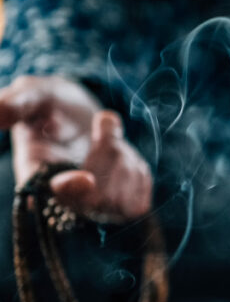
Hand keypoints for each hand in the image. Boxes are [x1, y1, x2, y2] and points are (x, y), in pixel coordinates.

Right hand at [0, 76, 152, 221]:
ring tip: (107, 132)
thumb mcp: (33, 94)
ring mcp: (90, 207)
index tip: (85, 179)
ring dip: (122, 152)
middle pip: (96, 198)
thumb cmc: (51, 103)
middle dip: (107, 152)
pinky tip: (122, 156)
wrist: (80, 115)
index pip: (51, 197)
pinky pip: (139, 195)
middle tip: (103, 119)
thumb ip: (18, 103)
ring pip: (121, 196)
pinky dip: (136, 168)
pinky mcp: (119, 206)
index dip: (70, 192)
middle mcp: (60, 199)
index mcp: (33, 176)